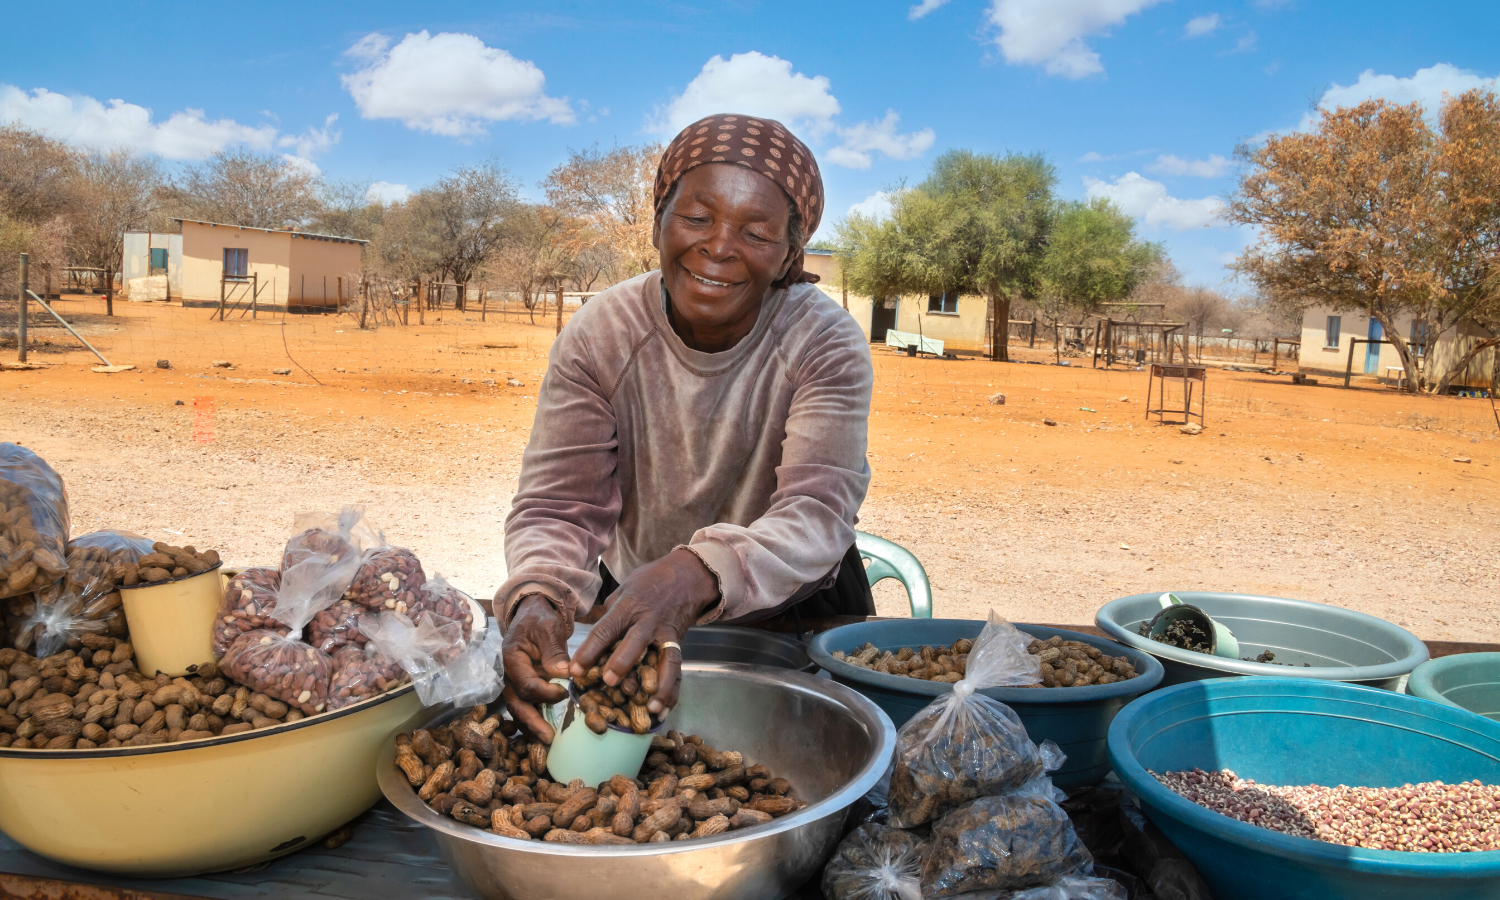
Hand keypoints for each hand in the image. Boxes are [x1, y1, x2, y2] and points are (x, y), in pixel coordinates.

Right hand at [501, 594, 570, 742]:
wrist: (532, 615)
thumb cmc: (540, 619)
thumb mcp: (549, 628)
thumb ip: (554, 651)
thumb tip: (565, 674)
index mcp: (512, 659)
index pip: (526, 684)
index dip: (545, 693)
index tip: (565, 693)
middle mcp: (509, 675)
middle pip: (517, 703)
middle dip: (532, 722)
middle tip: (549, 737)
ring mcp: (514, 683)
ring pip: (519, 709)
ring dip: (532, 727)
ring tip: (548, 741)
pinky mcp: (524, 688)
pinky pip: (526, 707)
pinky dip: (533, 722)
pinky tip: (544, 735)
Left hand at [570, 548, 717, 716]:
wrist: (687, 575)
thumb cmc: (650, 582)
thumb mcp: (624, 589)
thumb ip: (609, 613)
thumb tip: (589, 634)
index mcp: (628, 607)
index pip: (606, 629)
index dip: (589, 650)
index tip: (575, 669)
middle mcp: (648, 621)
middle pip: (634, 643)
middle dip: (622, 663)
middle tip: (608, 682)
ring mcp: (667, 633)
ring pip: (664, 660)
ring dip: (657, 685)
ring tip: (648, 708)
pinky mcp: (679, 643)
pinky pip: (677, 669)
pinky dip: (672, 690)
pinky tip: (663, 708)